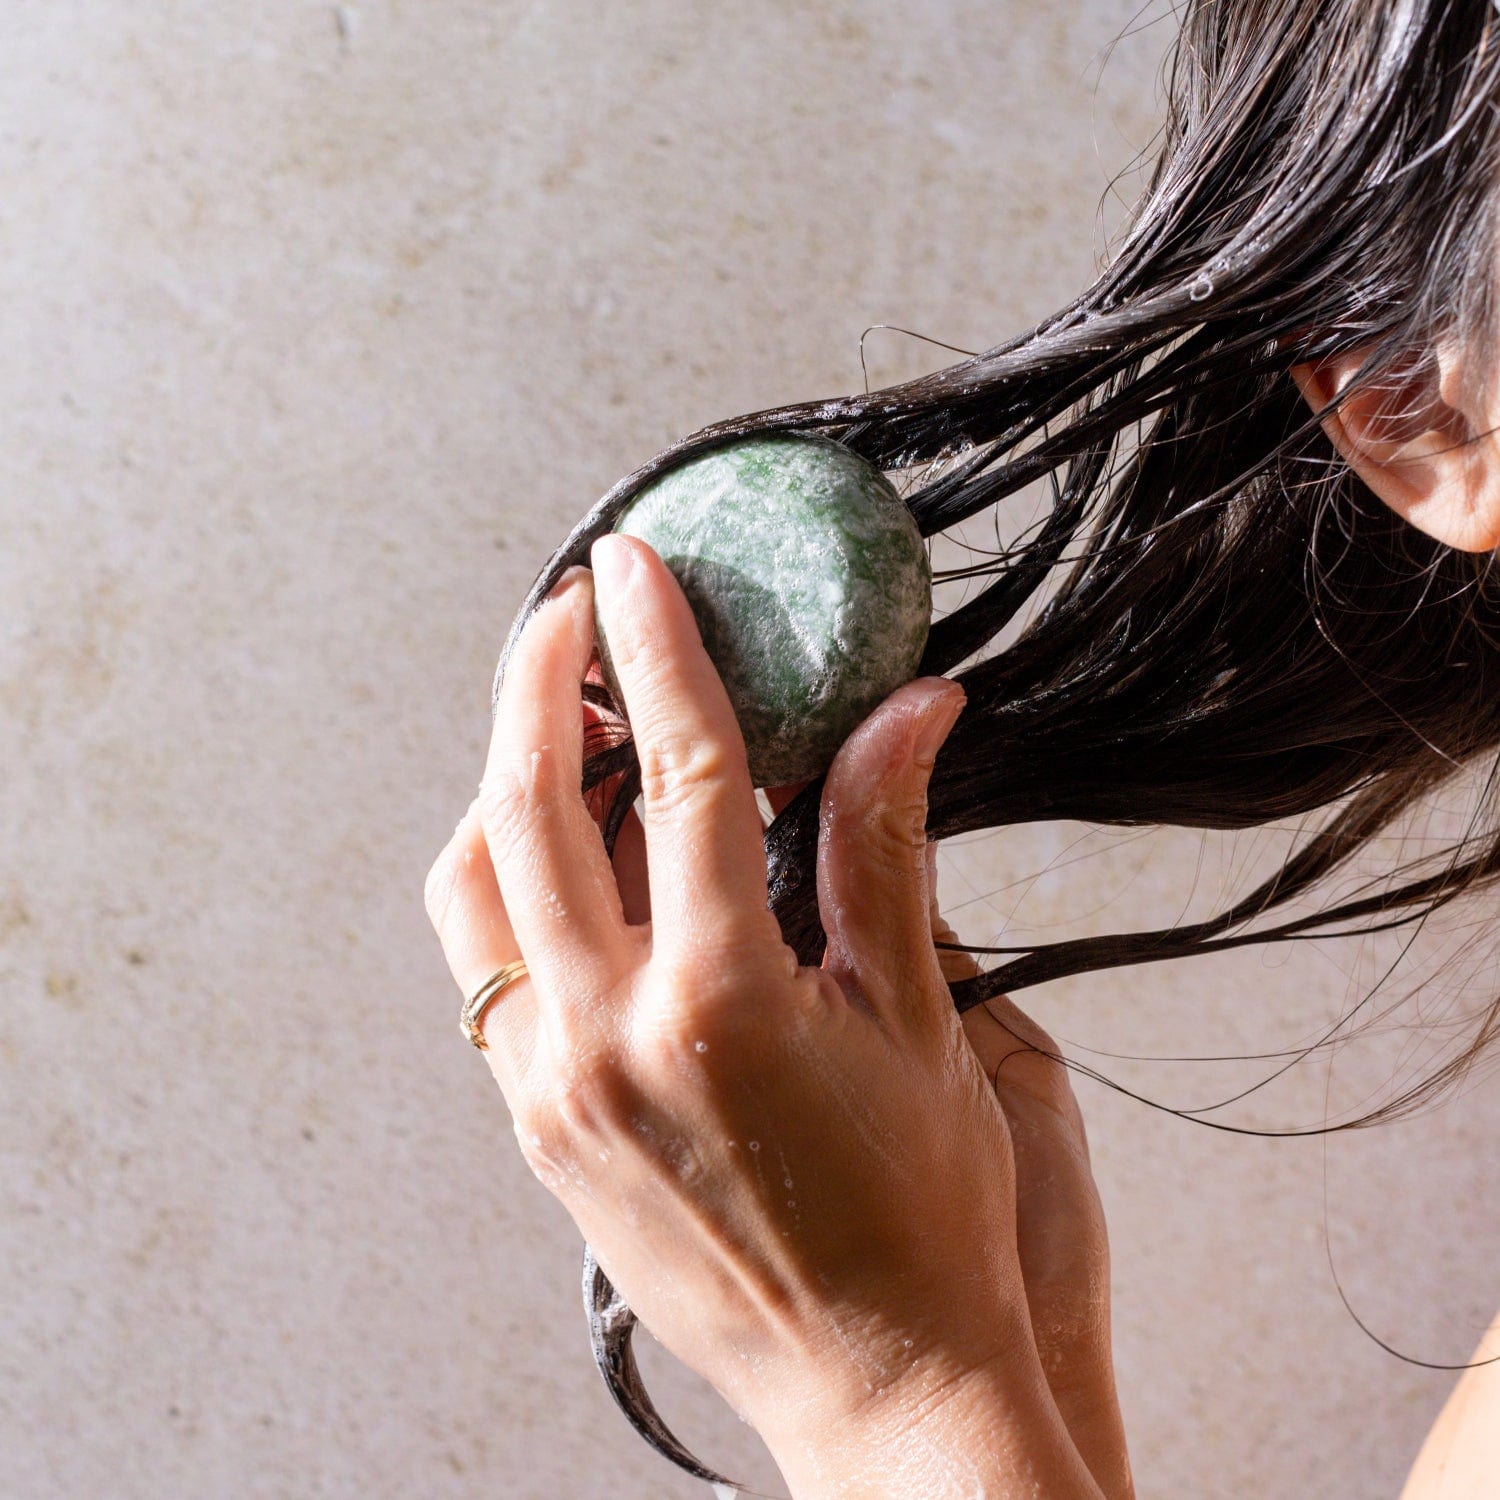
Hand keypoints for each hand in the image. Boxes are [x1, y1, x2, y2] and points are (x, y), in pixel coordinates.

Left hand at [424, 533, 1129, 1498]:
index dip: (659, 645)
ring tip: (567, 724)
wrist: (877, 1386)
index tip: (634, 561)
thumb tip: (908, 709)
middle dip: (540, 678)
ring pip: (474, 885)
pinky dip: (507, 880)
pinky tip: (569, 852)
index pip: (676, 769)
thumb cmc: (921, 1217)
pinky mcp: (536, 1127)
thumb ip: (886, 847)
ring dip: (505, 780)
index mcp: (721, 999)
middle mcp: (608, 1037)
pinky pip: (484, 967)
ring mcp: (553, 1088)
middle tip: (568, 609)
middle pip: (532, 803)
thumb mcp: (920, 1020)